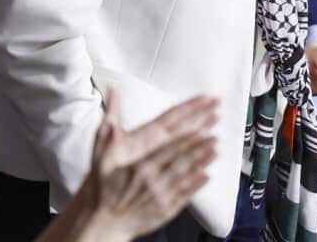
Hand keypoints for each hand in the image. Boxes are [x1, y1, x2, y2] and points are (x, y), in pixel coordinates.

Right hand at [66, 87, 218, 240]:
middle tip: (216, 125)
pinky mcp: (164, 209)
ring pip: (185, 173)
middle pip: (181, 154)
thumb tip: (112, 94)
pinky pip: (184, 194)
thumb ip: (108, 125)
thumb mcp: (100, 154)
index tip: (201, 115)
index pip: (169, 139)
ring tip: (216, 147)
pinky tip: (206, 175)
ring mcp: (160, 194)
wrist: (102, 222)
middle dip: (200, 138)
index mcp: (139, 164)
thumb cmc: (102, 188)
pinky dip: (196, 184)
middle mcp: (151, 178)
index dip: (188, 125)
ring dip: (202, 159)